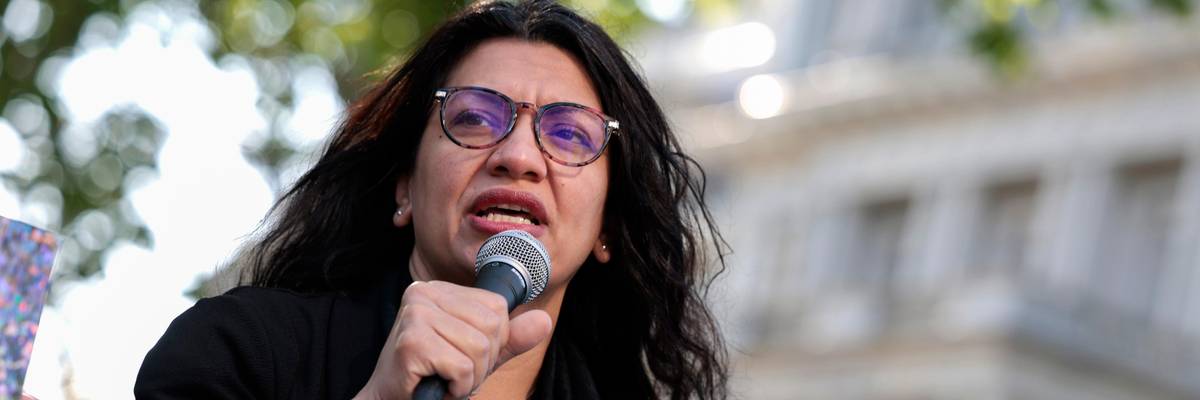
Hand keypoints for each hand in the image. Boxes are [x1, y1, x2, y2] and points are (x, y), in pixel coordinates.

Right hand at [354, 281, 552, 398]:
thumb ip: (509, 339)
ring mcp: (416, 315)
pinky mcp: (412, 342)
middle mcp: (424, 293)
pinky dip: (457, 386)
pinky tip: (437, 385)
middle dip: (481, 362)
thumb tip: (544, 321)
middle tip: (453, 371)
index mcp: (439, 289)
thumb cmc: (434, 376)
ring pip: (479, 348)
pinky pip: (462, 366)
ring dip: (469, 376)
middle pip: (491, 327)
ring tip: (445, 378)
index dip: (492, 341)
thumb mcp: (478, 354)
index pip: (496, 307)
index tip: (464, 355)